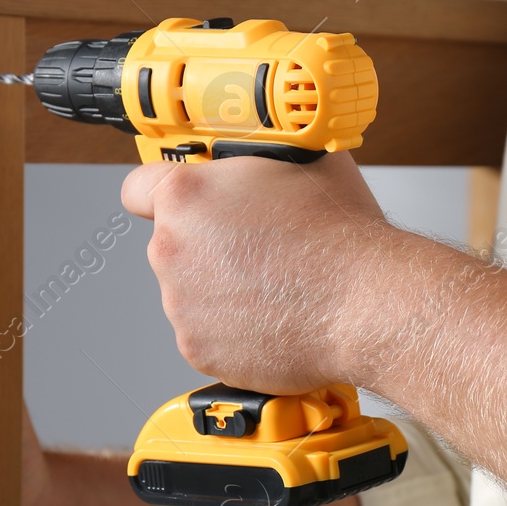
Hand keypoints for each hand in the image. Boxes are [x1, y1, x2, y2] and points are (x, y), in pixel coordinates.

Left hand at [120, 152, 389, 392]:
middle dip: (207, 244)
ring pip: (191, 291)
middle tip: (256, 245)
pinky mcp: (199, 348)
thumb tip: (267, 156)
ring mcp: (181, 305)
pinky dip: (233, 328)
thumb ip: (261, 160)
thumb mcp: (304, 162)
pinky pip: (208, 333)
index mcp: (187, 197)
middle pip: (172, 243)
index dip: (163, 191)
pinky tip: (273, 315)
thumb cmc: (341, 239)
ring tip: (273, 284)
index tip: (181, 201)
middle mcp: (172, 251)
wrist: (367, 306)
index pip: (139, 188)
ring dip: (221, 288)